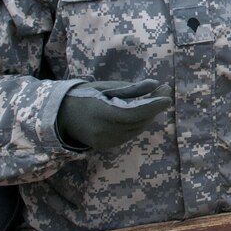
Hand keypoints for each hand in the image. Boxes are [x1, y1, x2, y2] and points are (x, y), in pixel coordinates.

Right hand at [57, 79, 172, 149]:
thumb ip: (131, 88)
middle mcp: (102, 131)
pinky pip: (128, 135)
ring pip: (136, 130)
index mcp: (101, 113)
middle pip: (137, 122)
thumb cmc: (87, 95)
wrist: (63, 116)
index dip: (152, 106)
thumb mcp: (107, 86)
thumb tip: (155, 84)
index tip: (168, 96)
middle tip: (164, 92)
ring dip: (148, 116)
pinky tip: (141, 113)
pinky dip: (138, 124)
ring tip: (154, 101)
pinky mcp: (105, 146)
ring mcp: (104, 142)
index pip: (133, 113)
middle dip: (153, 108)